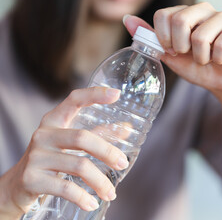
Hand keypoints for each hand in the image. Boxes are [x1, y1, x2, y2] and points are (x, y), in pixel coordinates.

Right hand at [0, 87, 128, 218]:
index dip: (95, 94)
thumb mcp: (70, 144)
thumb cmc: (51, 159)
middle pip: (82, 138)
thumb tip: (127, 129)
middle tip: (123, 164)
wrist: (16, 186)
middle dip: (107, 152)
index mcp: (54, 121)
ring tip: (111, 193)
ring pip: (78, 166)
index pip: (74, 100)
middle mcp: (43, 134)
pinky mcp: (31, 179)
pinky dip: (82, 197)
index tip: (117, 94)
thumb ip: (98, 134)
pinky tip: (92, 203)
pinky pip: (65, 188)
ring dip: (99, 182)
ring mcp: (36, 157)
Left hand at [124, 2, 221, 97]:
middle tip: (189, 54)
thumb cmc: (194, 66)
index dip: (164, 38)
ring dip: (201, 57)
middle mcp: (203, 9)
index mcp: (184, 12)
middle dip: (181, 47)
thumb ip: (150, 37)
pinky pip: (220, 45)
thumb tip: (127, 19)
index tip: (172, 50)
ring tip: (207, 58)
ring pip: (200, 36)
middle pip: (180, 20)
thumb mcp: (168, 54)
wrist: (219, 81)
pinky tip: (221, 58)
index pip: (163, 15)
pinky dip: (217, 59)